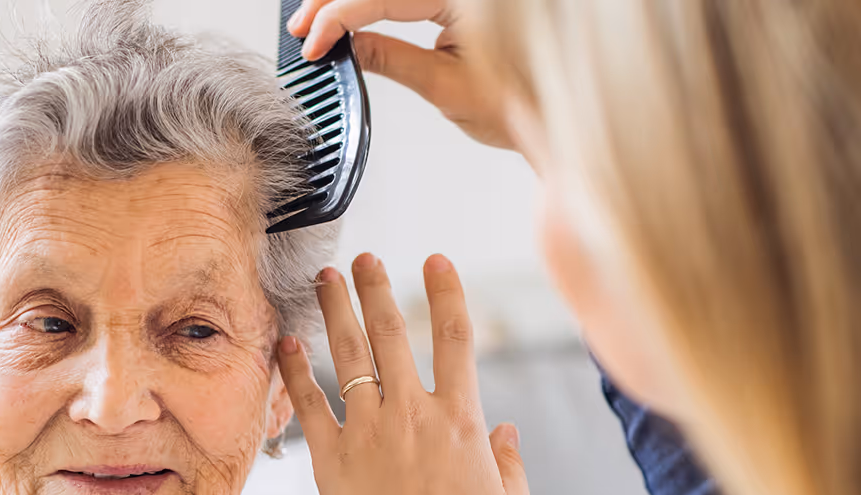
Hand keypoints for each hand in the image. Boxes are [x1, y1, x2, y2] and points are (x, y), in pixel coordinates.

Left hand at [277, 253, 534, 494]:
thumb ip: (512, 465)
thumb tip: (508, 433)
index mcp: (463, 422)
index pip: (456, 338)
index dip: (446, 292)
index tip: (434, 260)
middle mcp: (414, 415)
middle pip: (393, 332)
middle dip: (377, 287)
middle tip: (364, 257)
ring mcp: (369, 433)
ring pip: (349, 355)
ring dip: (335, 310)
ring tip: (324, 277)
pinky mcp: (331, 459)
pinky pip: (309, 402)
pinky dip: (295, 370)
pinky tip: (285, 342)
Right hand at [287, 0, 521, 150]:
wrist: (556, 117)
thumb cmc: (520, 104)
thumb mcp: (446, 85)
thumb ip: (391, 59)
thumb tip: (346, 46)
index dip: (341, 16)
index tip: (314, 43)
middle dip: (336, 0)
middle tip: (304, 30)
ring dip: (350, 0)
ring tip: (317, 24)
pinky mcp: (458, 2)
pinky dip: (375, 3)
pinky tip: (350, 16)